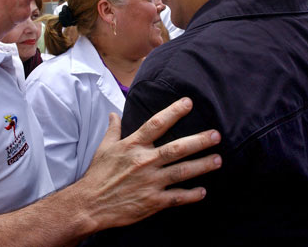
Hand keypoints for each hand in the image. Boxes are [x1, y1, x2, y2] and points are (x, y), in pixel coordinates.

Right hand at [76, 97, 221, 230]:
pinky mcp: (152, 202)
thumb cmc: (98, 175)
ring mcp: (150, 182)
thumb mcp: (104, 148)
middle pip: (176, 148)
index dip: (173, 112)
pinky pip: (176, 197)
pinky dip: (191, 195)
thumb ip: (113, 130)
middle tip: (216, 135)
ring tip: (218, 160)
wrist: (89, 204)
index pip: (156, 124)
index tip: (188, 103)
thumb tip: (114, 113)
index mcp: (133, 145)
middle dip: (199, 141)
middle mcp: (144, 162)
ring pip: (181, 172)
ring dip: (202, 166)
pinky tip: (203, 191)